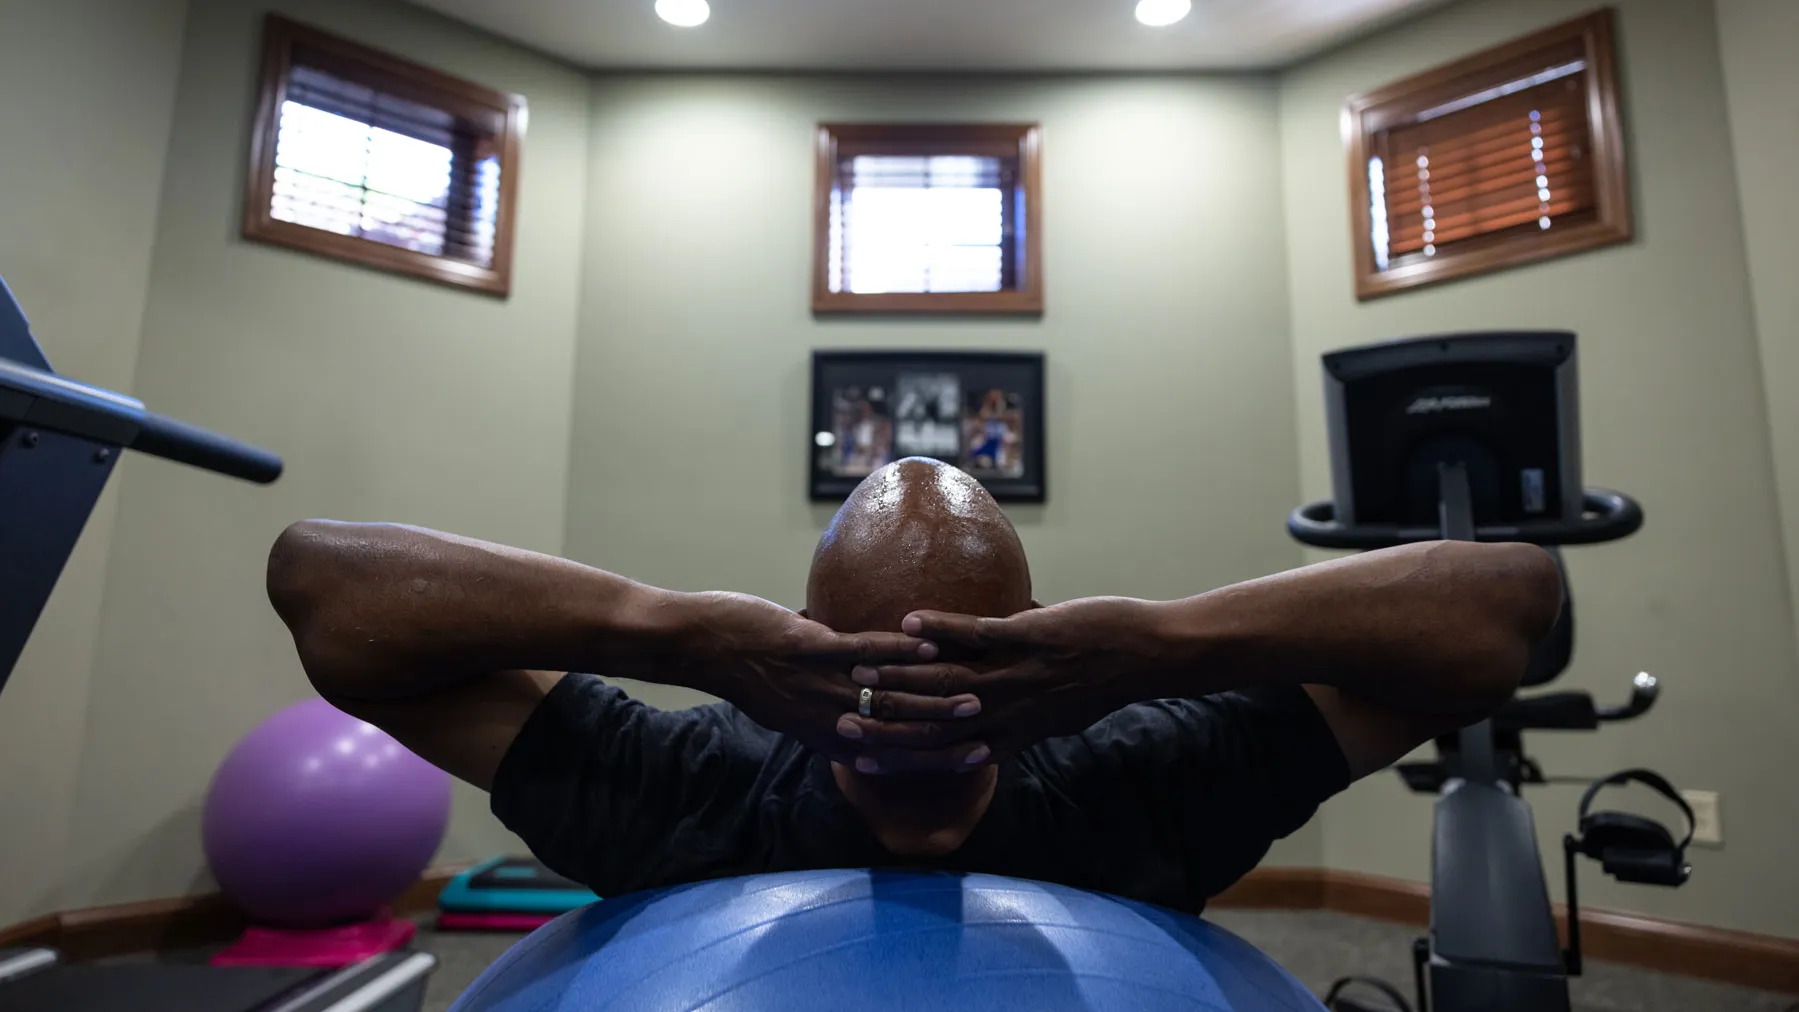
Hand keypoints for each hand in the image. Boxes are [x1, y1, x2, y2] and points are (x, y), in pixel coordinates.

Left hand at [673, 592, 989, 770]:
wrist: (700, 646)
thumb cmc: (742, 669)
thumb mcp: (786, 700)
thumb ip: (821, 704)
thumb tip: (854, 690)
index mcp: (820, 734)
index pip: (884, 754)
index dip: (927, 757)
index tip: (967, 754)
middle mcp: (822, 718)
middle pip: (893, 733)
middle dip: (941, 731)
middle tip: (983, 726)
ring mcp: (816, 685)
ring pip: (885, 696)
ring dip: (931, 692)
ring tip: (971, 686)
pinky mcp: (808, 650)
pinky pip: (861, 653)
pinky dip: (896, 651)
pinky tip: (927, 645)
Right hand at [836, 597, 1182, 767]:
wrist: (1144, 659)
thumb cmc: (1099, 683)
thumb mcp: (1054, 715)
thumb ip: (1017, 722)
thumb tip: (987, 723)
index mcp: (1011, 734)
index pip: (944, 751)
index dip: (900, 754)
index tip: (859, 756)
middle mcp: (1009, 712)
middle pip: (934, 720)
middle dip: (885, 719)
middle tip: (841, 715)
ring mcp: (1018, 675)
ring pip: (947, 679)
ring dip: (900, 672)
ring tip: (860, 665)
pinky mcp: (1030, 639)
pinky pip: (978, 635)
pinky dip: (942, 628)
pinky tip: (909, 620)